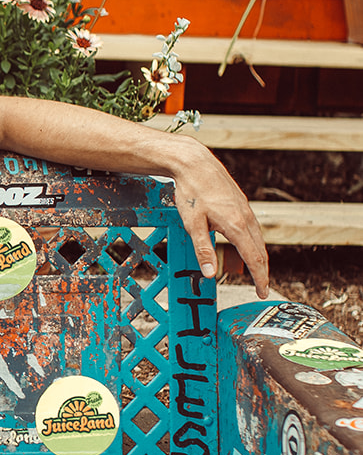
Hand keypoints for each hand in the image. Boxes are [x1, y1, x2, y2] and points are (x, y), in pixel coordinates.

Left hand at [170, 137, 268, 296]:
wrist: (195, 163)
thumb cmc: (192, 192)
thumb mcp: (193, 225)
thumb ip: (203, 250)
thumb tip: (210, 274)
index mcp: (237, 225)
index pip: (254, 259)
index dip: (260, 278)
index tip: (262, 291)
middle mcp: (246, 218)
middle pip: (261, 251)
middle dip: (263, 271)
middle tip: (262, 288)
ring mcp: (245, 210)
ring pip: (258, 239)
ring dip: (259, 257)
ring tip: (257, 272)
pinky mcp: (241, 204)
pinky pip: (253, 229)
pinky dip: (254, 243)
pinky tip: (247, 246)